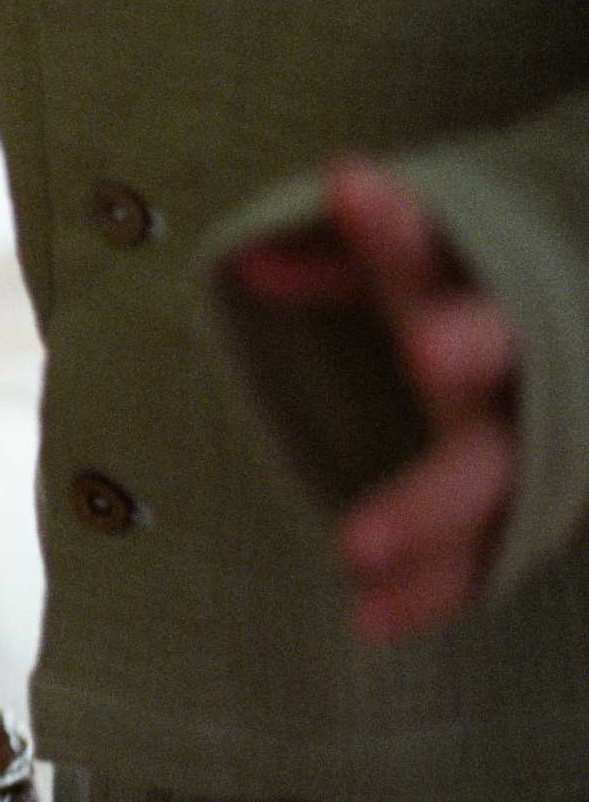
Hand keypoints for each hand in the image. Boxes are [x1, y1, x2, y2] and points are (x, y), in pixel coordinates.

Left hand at [220, 158, 518, 642]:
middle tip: (426, 348)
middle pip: (496, 350)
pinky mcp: (535, 512)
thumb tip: (246, 263)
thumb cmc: (468, 299)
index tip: (348, 180)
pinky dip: (432, 591)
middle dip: (464, 345)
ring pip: (495, 477)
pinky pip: (484, 561)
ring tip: (353, 549)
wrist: (580, 345)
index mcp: (480, 287)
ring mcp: (541, 442)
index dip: (393, 220)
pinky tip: (365, 621)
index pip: (435, 246)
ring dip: (431, 514)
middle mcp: (520, 365)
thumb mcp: (412, 264)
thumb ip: (339, 258)